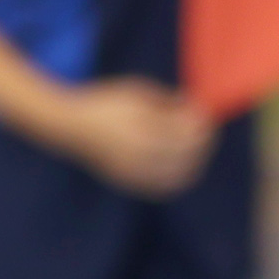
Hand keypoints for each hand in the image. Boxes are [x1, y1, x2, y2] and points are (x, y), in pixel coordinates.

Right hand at [68, 79, 219, 199]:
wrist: (69, 126)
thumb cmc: (106, 102)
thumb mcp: (137, 92)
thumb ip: (167, 102)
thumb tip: (195, 110)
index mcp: (138, 130)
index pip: (183, 134)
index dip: (200, 126)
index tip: (206, 115)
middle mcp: (136, 155)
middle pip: (184, 156)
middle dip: (202, 144)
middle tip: (208, 132)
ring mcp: (131, 172)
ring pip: (177, 176)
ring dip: (194, 162)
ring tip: (198, 148)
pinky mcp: (127, 181)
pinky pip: (162, 187)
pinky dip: (178, 178)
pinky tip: (183, 164)